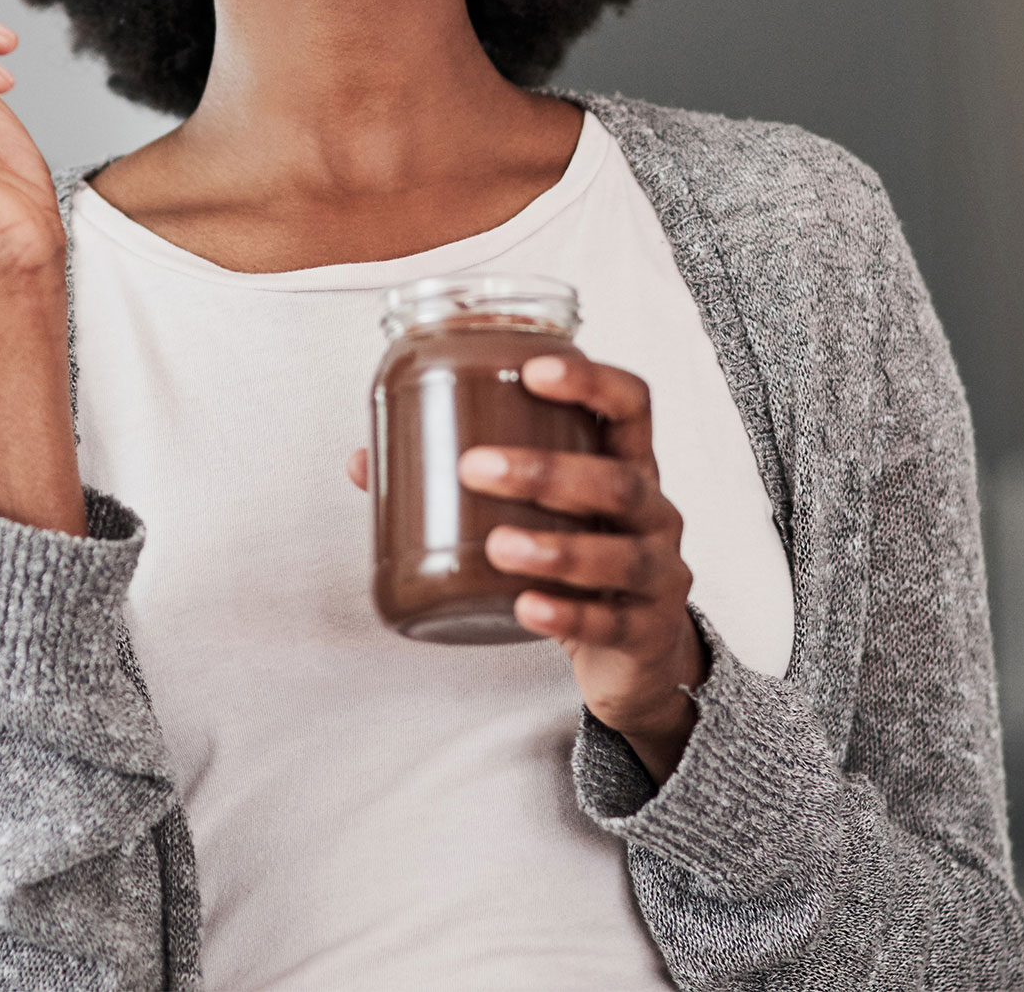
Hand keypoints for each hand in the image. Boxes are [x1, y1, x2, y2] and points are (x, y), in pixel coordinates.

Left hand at [350, 350, 705, 778]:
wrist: (635, 653)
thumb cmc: (579, 561)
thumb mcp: (539, 513)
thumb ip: (466, 485)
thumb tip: (364, 460)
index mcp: (629, 466)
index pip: (631, 405)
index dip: (590, 382)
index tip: (530, 370)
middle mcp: (654, 513)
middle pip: (620, 480)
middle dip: (548, 471)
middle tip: (473, 468)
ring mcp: (659, 574)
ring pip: (619, 555)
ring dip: (556, 548)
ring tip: (498, 546)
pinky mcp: (647, 632)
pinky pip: (612, 623)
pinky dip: (567, 615)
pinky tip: (527, 609)